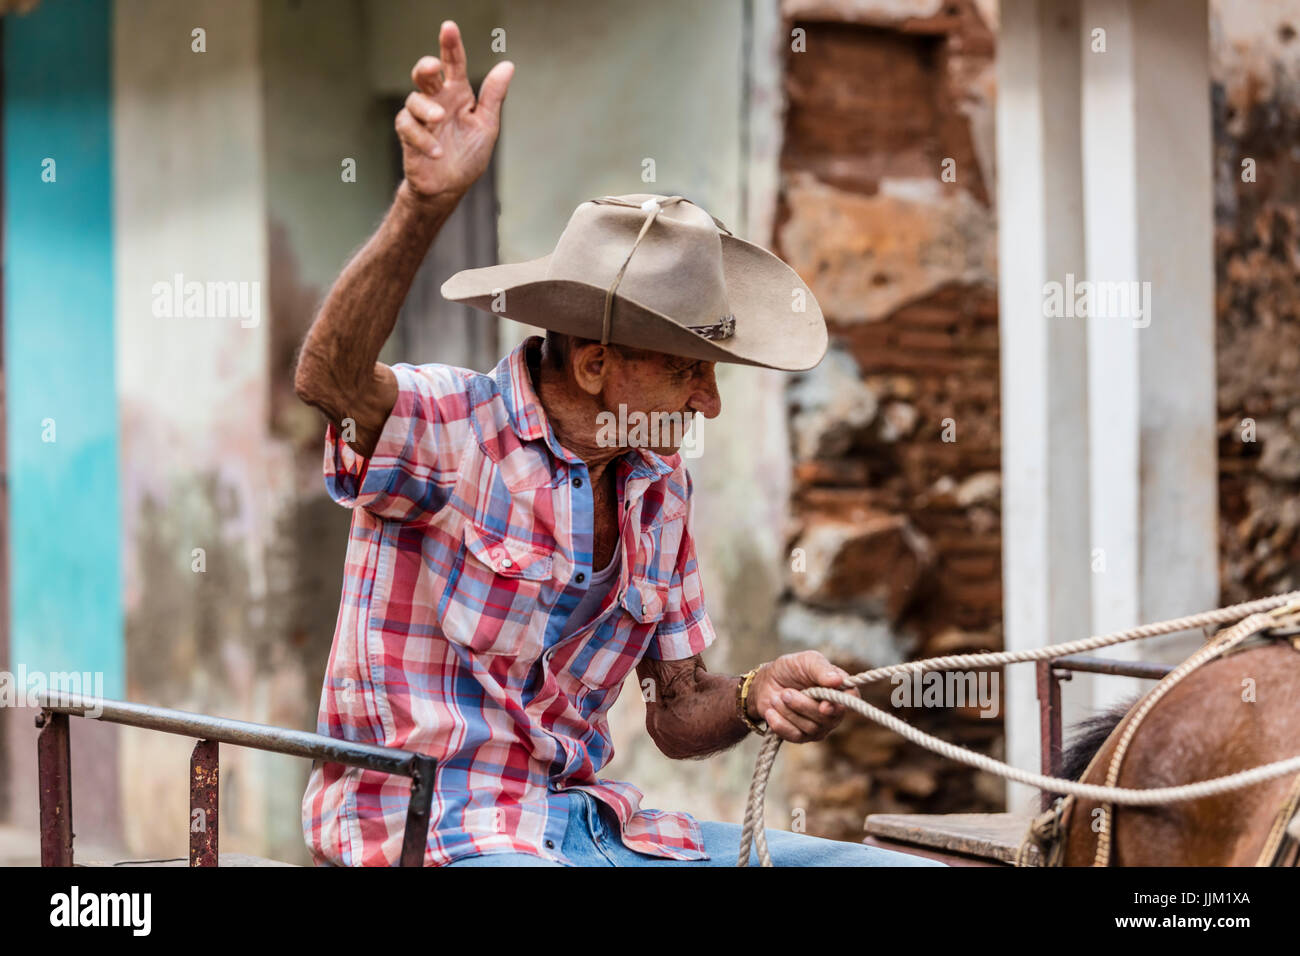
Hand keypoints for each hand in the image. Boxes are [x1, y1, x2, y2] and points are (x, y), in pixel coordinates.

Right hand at [396, 20, 513, 203]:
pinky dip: (422, 138)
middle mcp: (438, 101)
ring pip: (414, 99)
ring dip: (427, 109)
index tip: (449, 27)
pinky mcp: (408, 134)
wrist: (449, 188)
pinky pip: (407, 126)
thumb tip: (507, 66)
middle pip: (425, 74)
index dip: (451, 46)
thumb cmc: (468, 156)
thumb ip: (493, 96)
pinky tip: (436, 151)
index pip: (454, 65)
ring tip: (440, 120)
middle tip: (433, 68)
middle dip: (426, 67)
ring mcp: (422, 117)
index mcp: (458, 95)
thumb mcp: (486, 126)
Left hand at [747, 651, 857, 742]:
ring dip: (788, 711)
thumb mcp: (805, 661)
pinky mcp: (802, 737)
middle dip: (803, 705)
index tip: (824, 706)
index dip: (840, 704)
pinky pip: (794, 736)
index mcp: (839, 688)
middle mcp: (834, 710)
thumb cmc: (790, 669)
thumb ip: (821, 669)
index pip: (852, 698)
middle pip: (828, 717)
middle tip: (786, 693)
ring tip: (778, 697)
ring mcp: (819, 726)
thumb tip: (837, 681)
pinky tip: (771, 712)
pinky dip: (780, 723)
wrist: (765, 683)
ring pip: (810, 727)